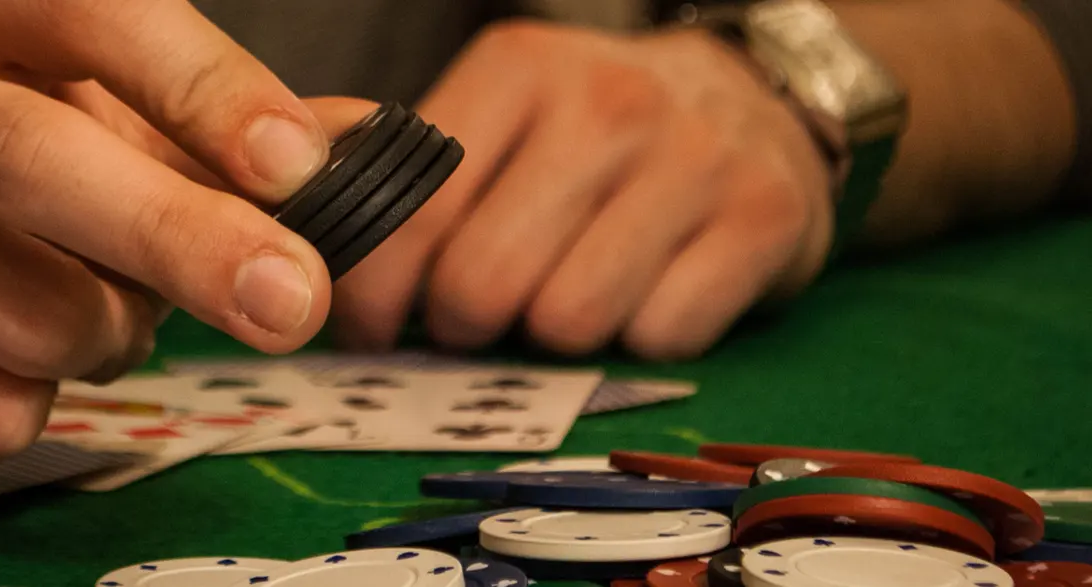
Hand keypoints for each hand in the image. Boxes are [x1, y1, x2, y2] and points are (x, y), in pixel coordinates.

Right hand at [0, 0, 346, 500]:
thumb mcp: (111, 121)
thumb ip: (229, 135)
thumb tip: (364, 155)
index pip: (83, 9)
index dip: (201, 86)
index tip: (296, 166)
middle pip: (26, 157)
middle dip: (180, 236)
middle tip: (290, 300)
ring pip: (28, 312)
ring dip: (110, 338)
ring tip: (81, 311)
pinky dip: (36, 406)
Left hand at [333, 21, 834, 360]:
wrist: (757, 99)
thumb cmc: (598, 131)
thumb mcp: (503, 114)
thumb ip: (415, 179)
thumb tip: (327, 273)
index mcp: (518, 70)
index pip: (412, 210)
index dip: (377, 293)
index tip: (374, 326)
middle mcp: (608, 104)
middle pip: (483, 283)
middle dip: (464, 325)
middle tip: (476, 318)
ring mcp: (694, 160)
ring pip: (568, 322)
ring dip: (553, 338)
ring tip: (563, 299)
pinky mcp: (763, 220)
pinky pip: (660, 338)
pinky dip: (641, 341)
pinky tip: (644, 297)